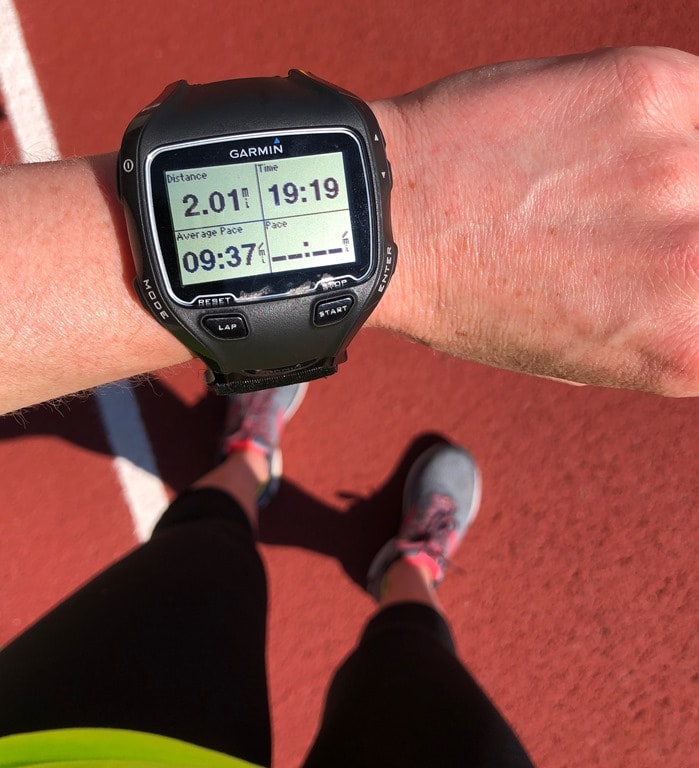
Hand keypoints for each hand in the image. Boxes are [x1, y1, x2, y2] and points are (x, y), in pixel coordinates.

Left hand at [373, 46, 698, 395]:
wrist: (392, 218)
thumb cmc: (469, 299)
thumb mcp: (582, 354)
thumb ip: (669, 325)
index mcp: (684, 344)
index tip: (681, 270)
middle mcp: (695, 259)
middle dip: (687, 239)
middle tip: (648, 230)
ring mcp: (678, 165)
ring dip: (678, 179)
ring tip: (619, 189)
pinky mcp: (650, 88)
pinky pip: (696, 105)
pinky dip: (668, 126)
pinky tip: (613, 142)